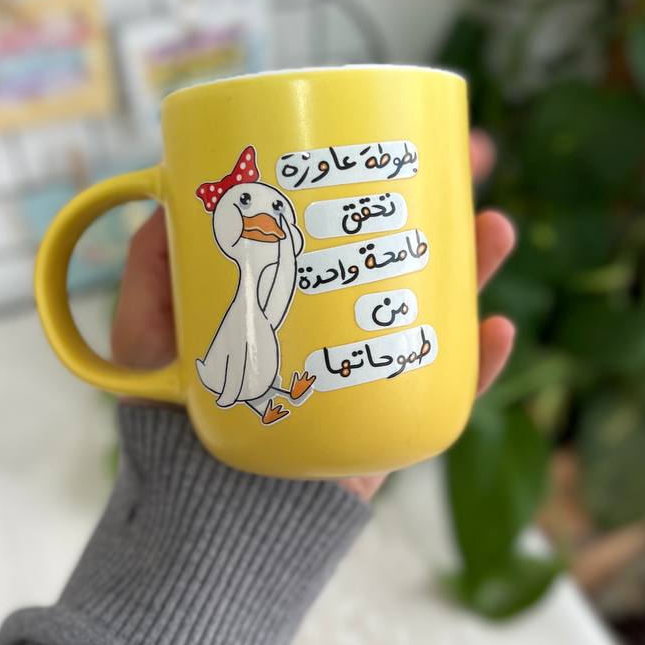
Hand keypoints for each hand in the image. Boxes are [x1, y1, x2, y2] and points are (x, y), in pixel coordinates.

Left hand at [111, 131, 515, 499]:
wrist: (199, 516)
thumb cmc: (169, 423)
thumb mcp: (148, 336)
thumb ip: (151, 271)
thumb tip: (167, 193)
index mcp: (296, 295)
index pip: (343, 224)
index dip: (375, 177)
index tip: (397, 128)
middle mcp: (340, 326)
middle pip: (405, 254)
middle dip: (449, 204)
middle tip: (477, 159)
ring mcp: (370, 372)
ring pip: (438, 311)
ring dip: (477, 267)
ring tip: (496, 230)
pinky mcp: (390, 423)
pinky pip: (447, 392)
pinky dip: (476, 364)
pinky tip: (494, 330)